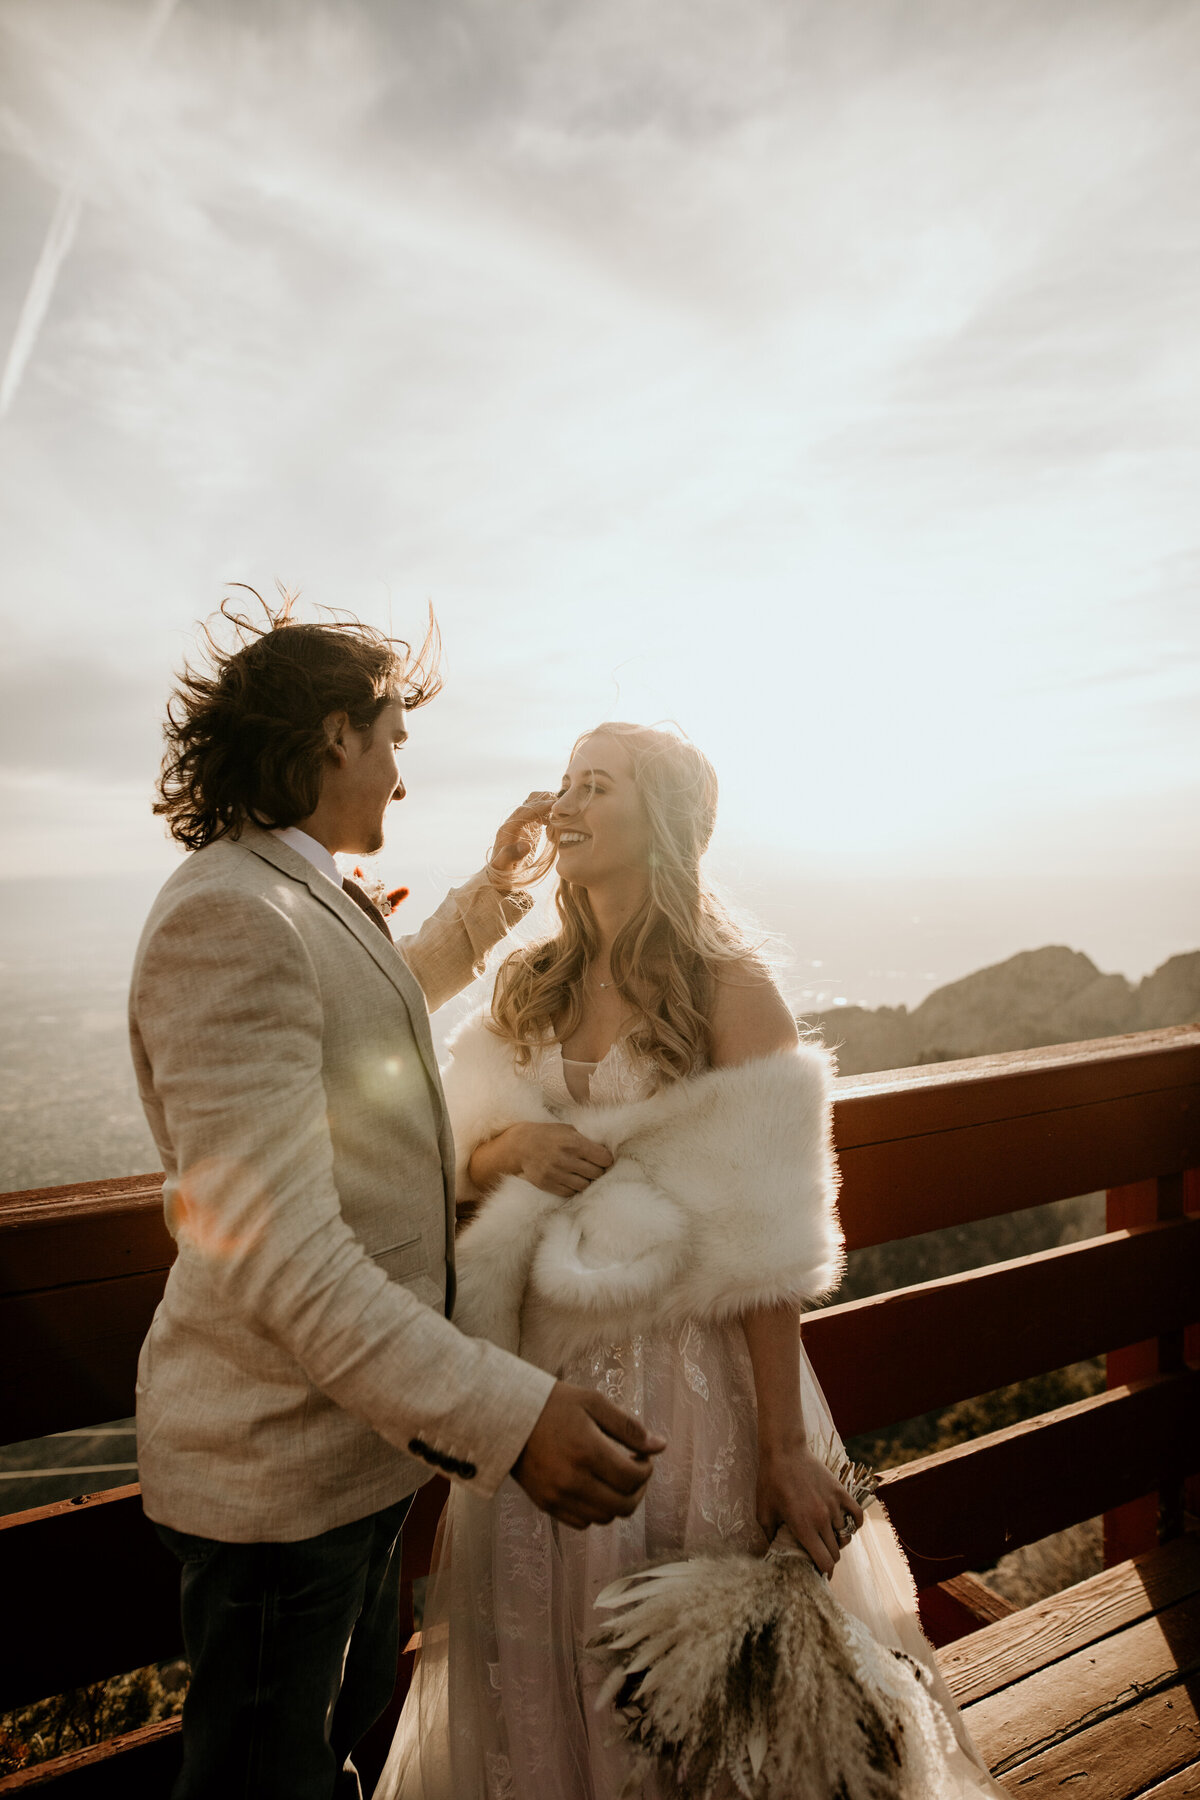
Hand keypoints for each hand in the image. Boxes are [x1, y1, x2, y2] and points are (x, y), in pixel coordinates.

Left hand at [488, 791, 555, 876]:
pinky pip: (538, 815)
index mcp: (507, 830)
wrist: (499, 879)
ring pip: (534, 806)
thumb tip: (525, 845)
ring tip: (561, 814)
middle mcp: (512, 824)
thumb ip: (511, 856)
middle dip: (545, 801)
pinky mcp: (527, 830)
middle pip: (529, 803)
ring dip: (547, 807)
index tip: (555, 805)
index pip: (524, 811)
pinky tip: (555, 824)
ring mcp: (520, 826)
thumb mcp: (504, 868)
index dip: (539, 806)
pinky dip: (548, 815)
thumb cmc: (502, 875)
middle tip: (563, 807)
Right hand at [509, 1122, 613, 1197]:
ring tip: (583, 1173)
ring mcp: (555, 1174)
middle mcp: (565, 1159)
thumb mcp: (568, 1129)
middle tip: (595, 1166)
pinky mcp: (548, 1184)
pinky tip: (571, 1178)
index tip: (604, 1158)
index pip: (604, 1158)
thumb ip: (586, 1139)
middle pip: (596, 1173)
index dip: (606, 1159)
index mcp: (574, 1143)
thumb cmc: (549, 1134)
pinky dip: (574, 1187)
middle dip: (598, 1170)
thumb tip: (607, 1149)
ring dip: (587, 1180)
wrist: (521, 1145)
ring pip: (585, 1185)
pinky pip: (570, 1192)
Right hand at [513, 1382, 665, 1528]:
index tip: (643, 1455)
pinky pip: (582, 1522)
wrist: (506, 1416)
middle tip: (635, 1470)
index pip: (633, 1477)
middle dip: (638, 1489)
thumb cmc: (553, 1404)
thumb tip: (660, 1446)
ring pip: (604, 1518)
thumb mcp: (593, 1403)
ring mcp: (557, 1496)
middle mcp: (572, 1480)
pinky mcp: (545, 1504)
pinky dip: (595, 1510)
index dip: (647, 1469)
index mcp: (587, 1451)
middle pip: (623, 1505)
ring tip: (615, 1479)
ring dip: (618, 1501)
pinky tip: (594, 1488)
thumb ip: (628, 1427)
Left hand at [755, 1438, 864, 1577]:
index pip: (825, 1561)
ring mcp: (833, 1505)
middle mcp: (822, 1519)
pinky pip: (857, 1515)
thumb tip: (773, 1551)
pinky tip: (846, 1525)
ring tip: (828, 1539)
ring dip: (838, 1541)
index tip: (820, 1574)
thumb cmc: (770, 1482)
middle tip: (821, 1557)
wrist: (784, 1451)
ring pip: (845, 1535)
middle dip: (829, 1559)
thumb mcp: (763, 1512)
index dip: (824, 1572)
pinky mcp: (840, 1492)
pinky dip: (855, 1524)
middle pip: (835, 1552)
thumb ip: (770, 1536)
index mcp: (804, 1527)